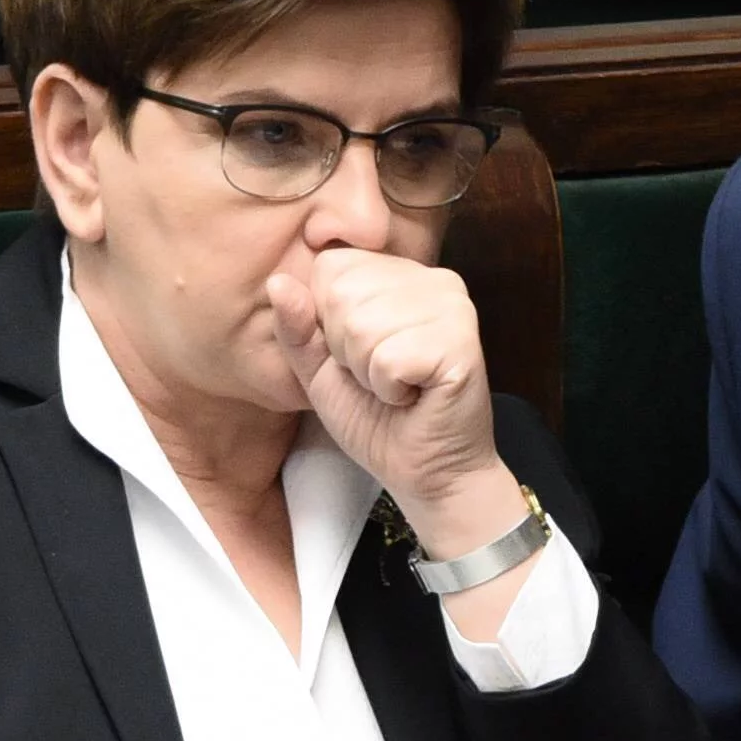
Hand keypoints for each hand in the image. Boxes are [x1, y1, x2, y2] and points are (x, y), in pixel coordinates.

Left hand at [266, 248, 526, 555]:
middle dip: (346, 349)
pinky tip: (414, 396)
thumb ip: (296, 326)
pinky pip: (388, 358)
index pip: (331, 266)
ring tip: (397, 387)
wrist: (427, 474)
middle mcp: (434, 279)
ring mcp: (453, 306)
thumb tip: (278, 282)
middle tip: (380, 375)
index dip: (327, 322)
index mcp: (401, 274)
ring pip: (362, 325)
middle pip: (343, 293)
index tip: (359, 356)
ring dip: (367, 372)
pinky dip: (389, 389)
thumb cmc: (375, 417)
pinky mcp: (462, 341)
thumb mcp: (319, 369)